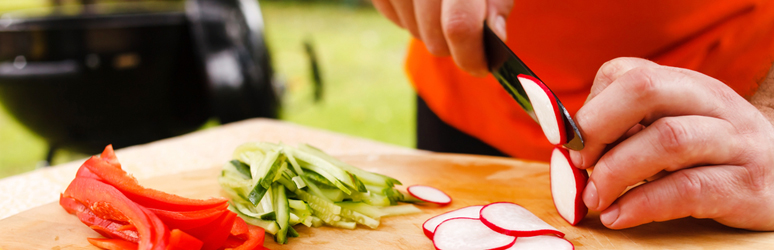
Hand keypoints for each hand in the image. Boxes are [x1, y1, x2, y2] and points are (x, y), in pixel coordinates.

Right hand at [371, 0, 512, 75]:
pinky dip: (411, 18)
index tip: (481, 66)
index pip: (459, 25)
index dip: (471, 54)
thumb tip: (493, 38)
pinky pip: (393, 17)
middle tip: (469, 37)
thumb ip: (498, 3)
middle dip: (455, 45)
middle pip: (433, 34)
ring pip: (413, 30)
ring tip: (446, 8)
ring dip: (433, 31)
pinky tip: (424, 1)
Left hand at [569, 57, 773, 230]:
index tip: (572, 144)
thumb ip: (627, 132)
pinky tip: (619, 216)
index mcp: (686, 86)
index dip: (590, 108)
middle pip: (646, 89)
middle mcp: (713, 104)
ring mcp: (735, 143)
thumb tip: (570, 152)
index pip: (627, 73)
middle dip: (599, 126)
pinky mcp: (746, 187)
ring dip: (616, 172)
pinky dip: (642, 205)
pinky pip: (688, 190)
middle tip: (580, 164)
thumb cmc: (709, 156)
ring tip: (595, 198)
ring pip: (667, 139)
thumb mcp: (671, 129)